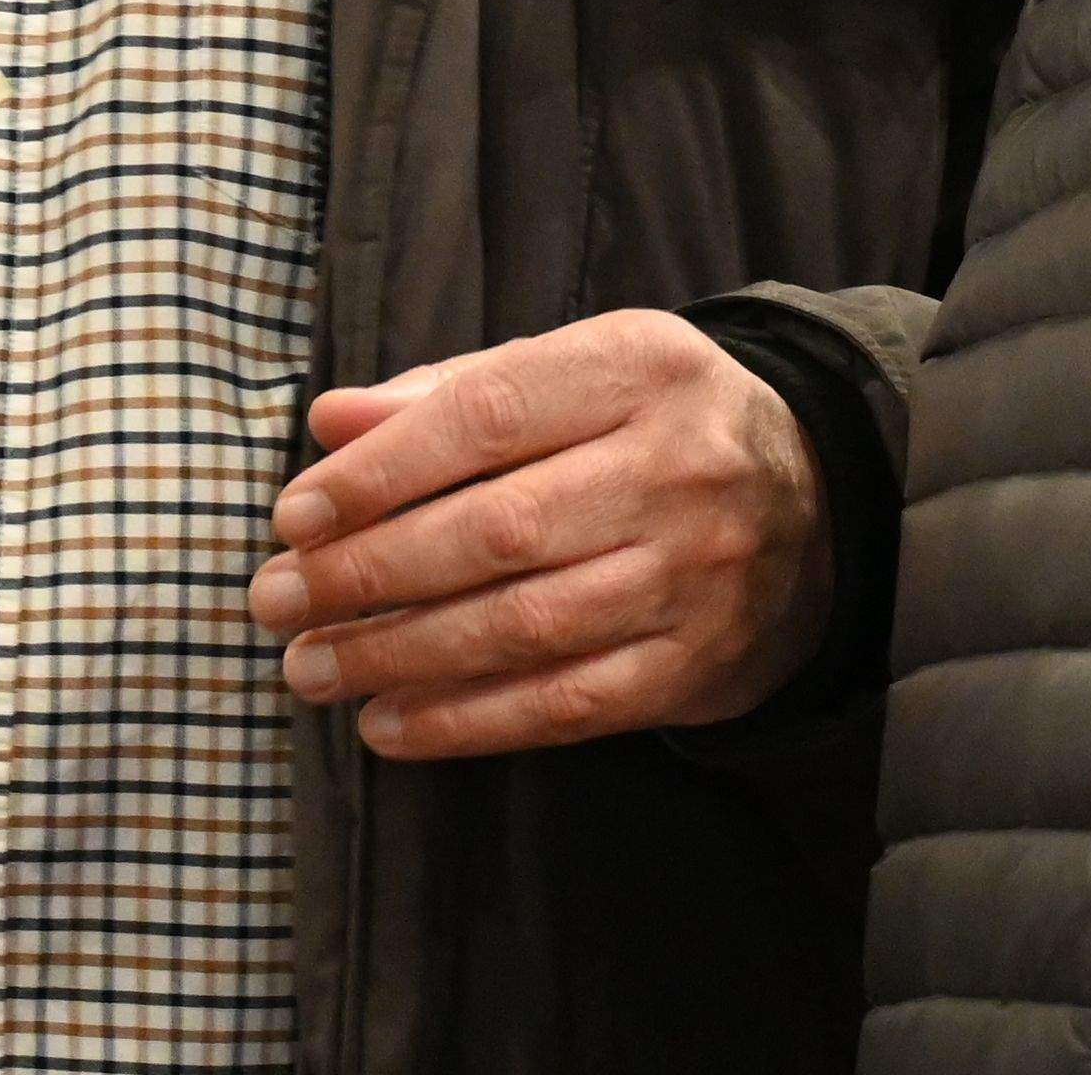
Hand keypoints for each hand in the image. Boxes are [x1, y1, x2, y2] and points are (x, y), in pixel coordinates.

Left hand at [243, 309, 832, 759]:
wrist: (816, 505)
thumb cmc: (654, 425)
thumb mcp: (577, 370)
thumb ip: (451, 392)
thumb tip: (330, 422)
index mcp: (642, 367)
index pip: (490, 415)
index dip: (380, 471)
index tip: (293, 516)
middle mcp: (679, 467)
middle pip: (495, 530)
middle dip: (364, 573)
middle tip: (274, 600)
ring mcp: (695, 574)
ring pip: (522, 625)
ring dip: (397, 655)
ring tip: (310, 666)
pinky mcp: (697, 665)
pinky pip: (564, 704)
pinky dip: (464, 722)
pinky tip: (387, 722)